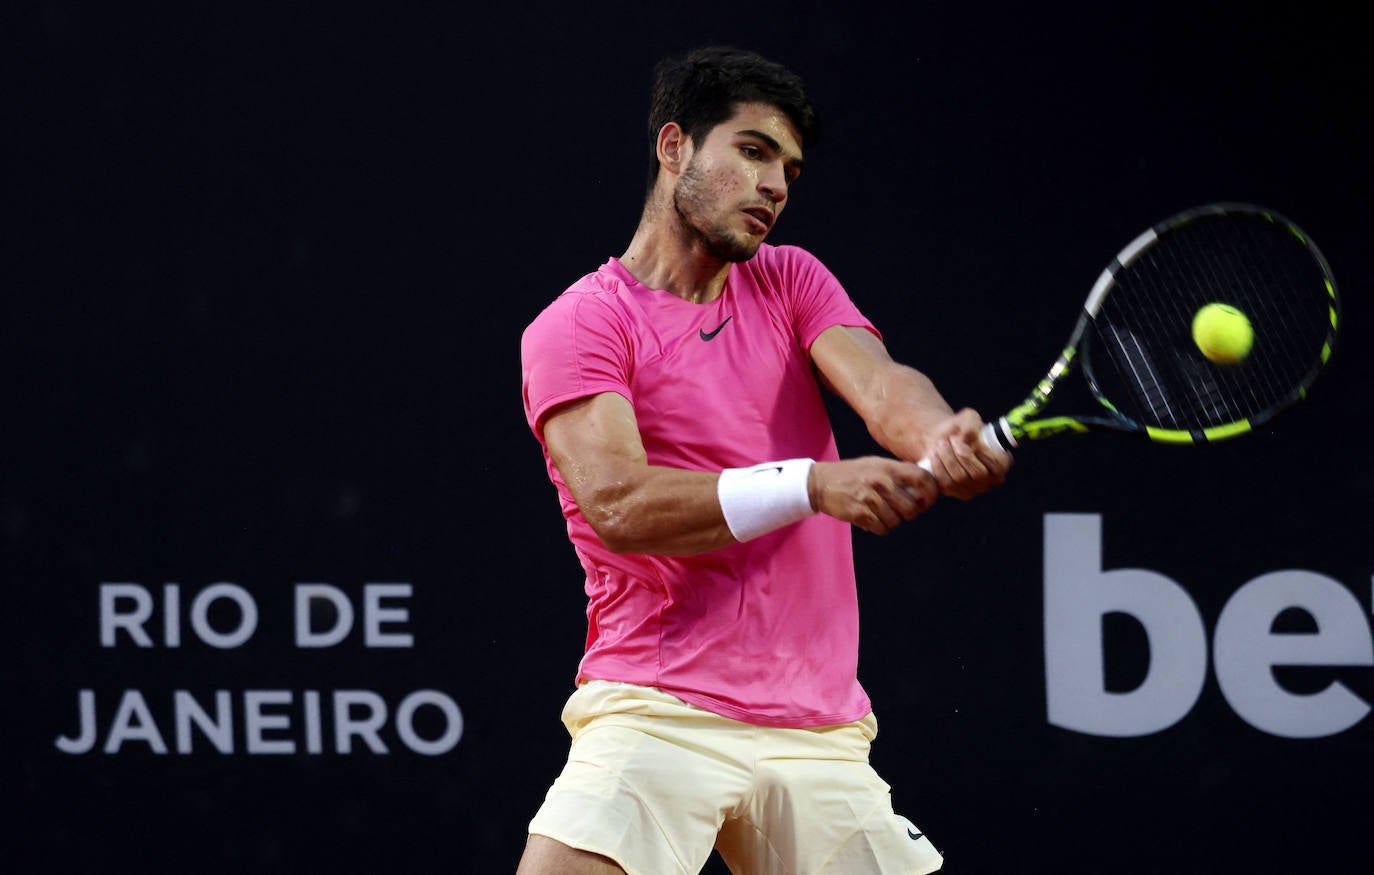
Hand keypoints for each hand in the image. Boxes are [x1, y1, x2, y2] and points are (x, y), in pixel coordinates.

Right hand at [808, 456, 937, 534]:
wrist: (821, 483)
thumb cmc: (852, 474)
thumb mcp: (876, 464)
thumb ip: (899, 472)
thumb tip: (925, 485)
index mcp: (888, 468)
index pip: (923, 479)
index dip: (931, 492)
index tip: (927, 499)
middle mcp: (882, 482)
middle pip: (912, 507)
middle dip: (909, 512)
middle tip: (901, 510)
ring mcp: (870, 498)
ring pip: (897, 520)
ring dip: (892, 520)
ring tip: (881, 512)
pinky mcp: (860, 513)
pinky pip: (882, 528)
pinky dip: (880, 527)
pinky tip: (872, 518)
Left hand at [921, 409, 1011, 499]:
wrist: (941, 439)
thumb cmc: (960, 429)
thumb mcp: (968, 418)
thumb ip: (971, 425)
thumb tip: (965, 441)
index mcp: (1002, 462)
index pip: (998, 464)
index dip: (981, 452)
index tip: (964, 439)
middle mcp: (991, 480)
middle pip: (978, 473)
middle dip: (961, 454)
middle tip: (949, 439)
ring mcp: (974, 489)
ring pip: (961, 478)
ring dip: (948, 458)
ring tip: (941, 444)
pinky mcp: (956, 492)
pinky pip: (947, 484)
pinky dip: (938, 467)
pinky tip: (934, 455)